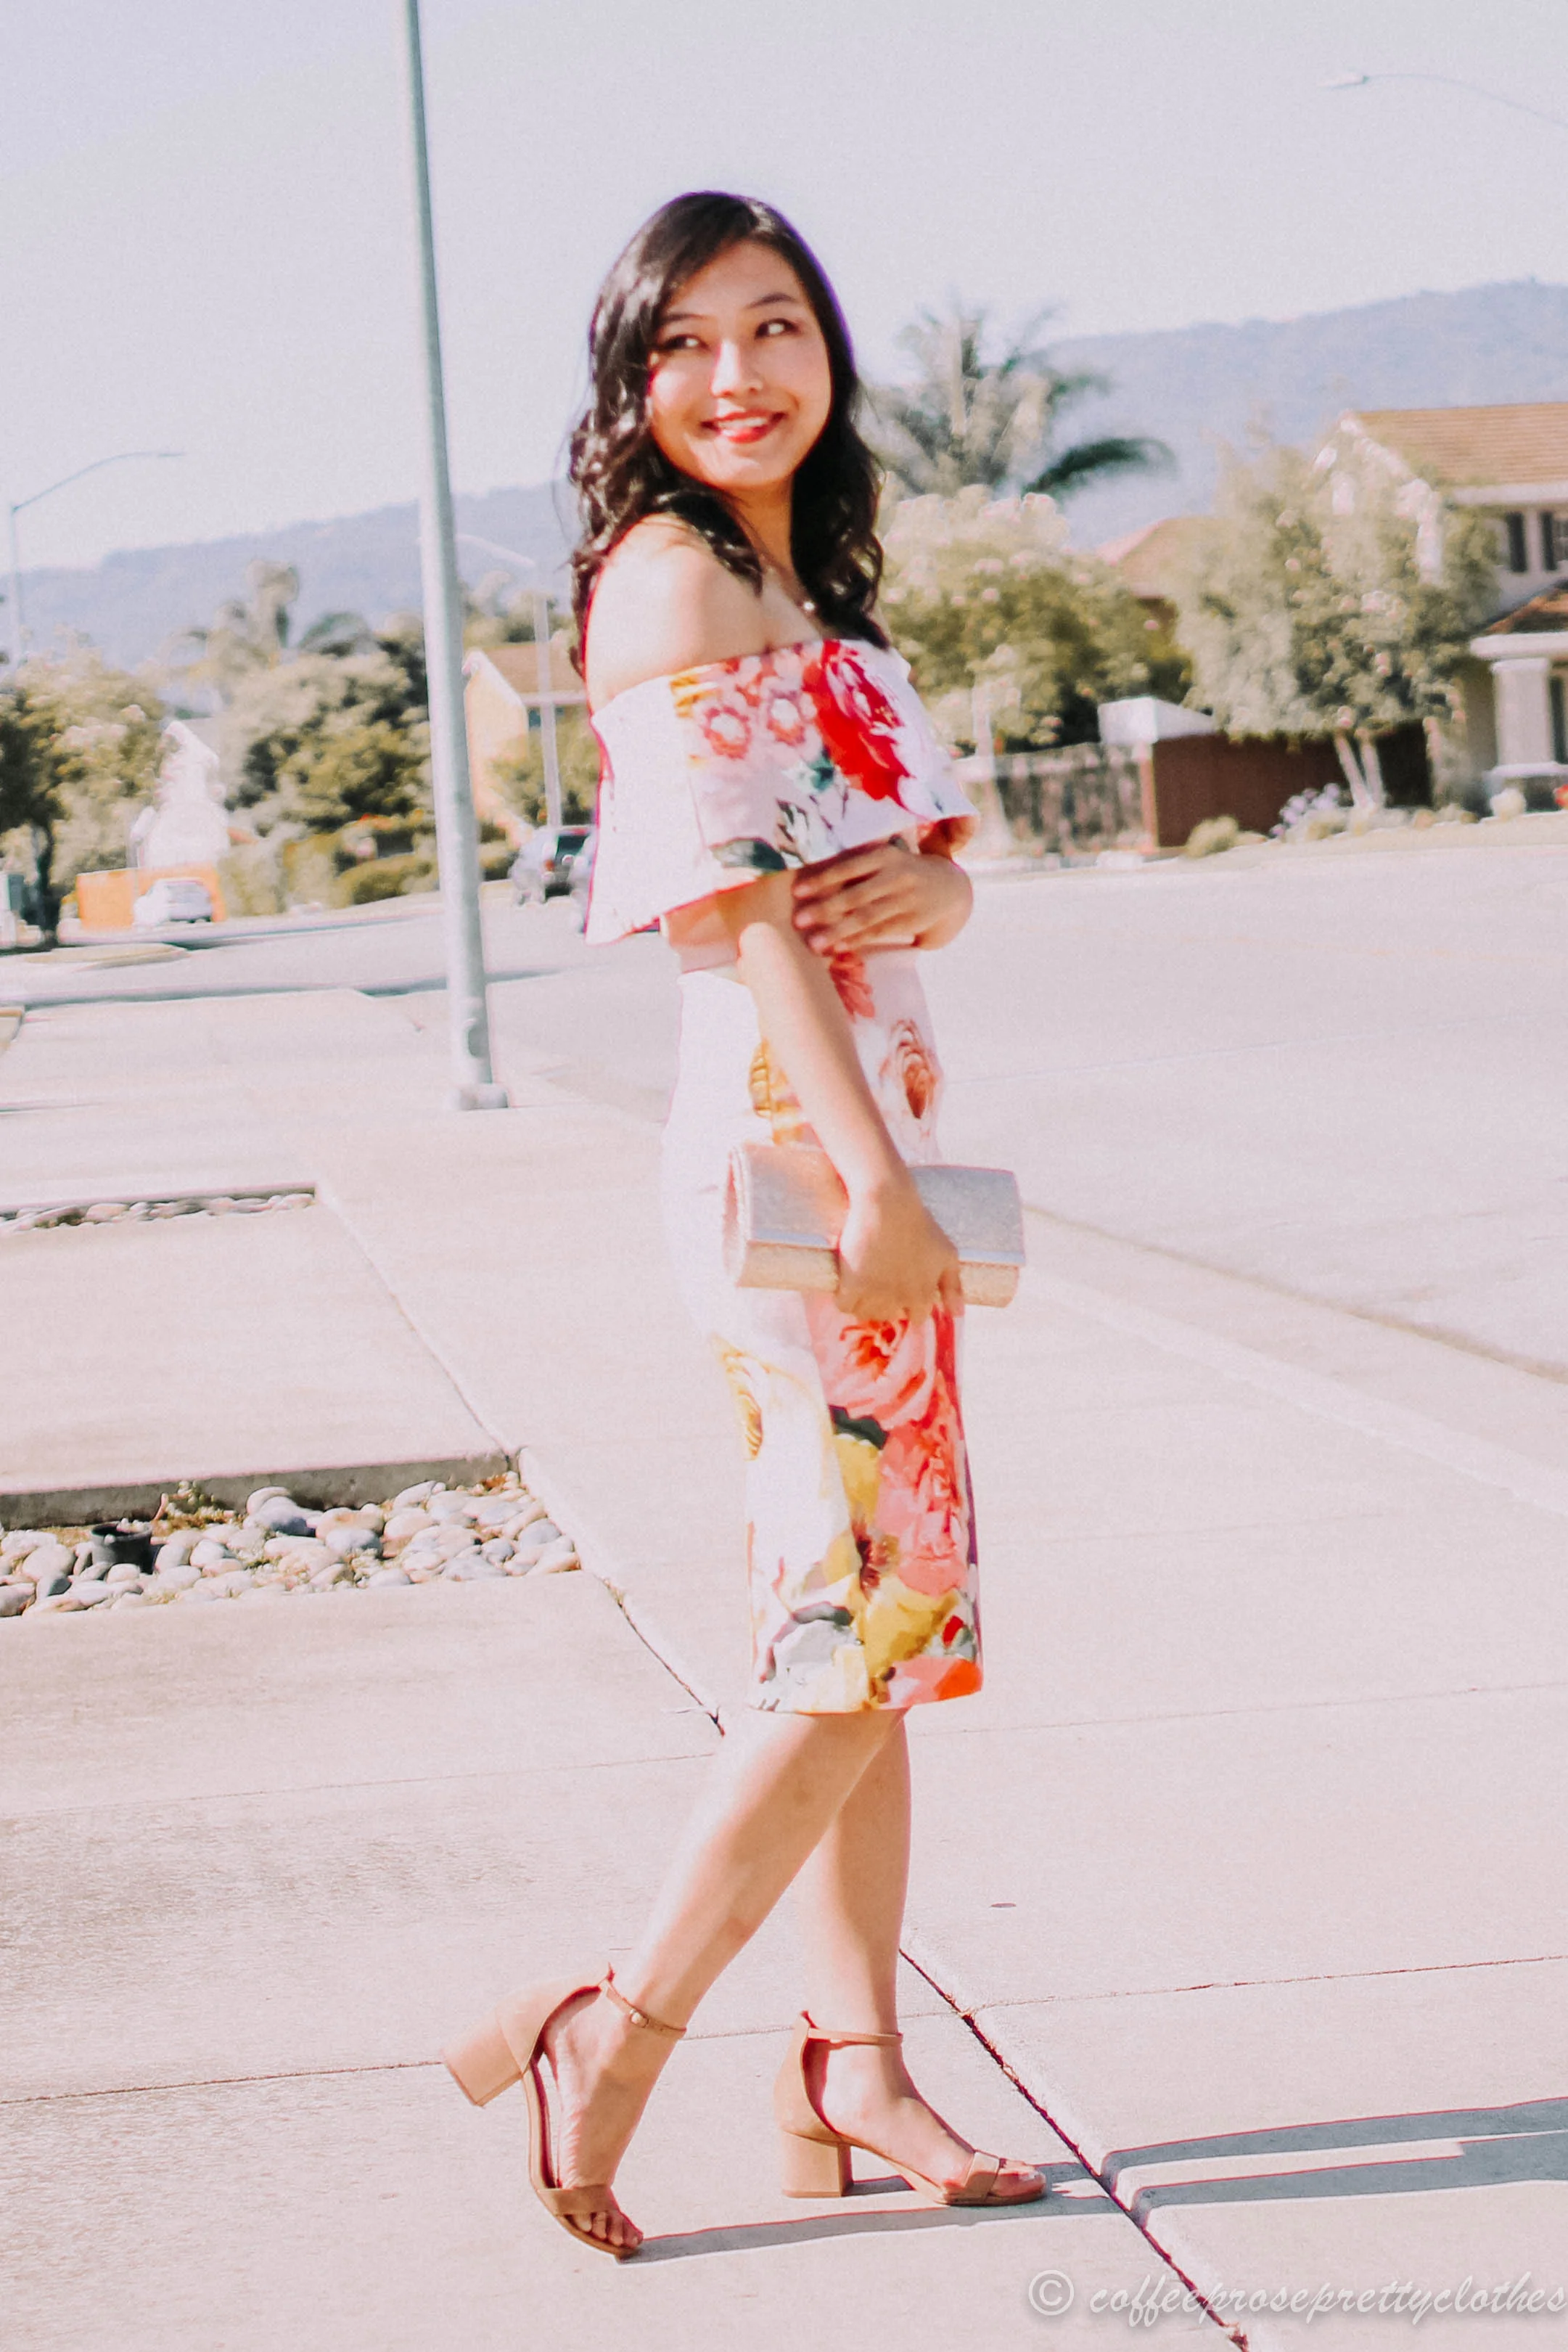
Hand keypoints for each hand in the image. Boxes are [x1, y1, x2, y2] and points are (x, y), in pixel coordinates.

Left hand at [792, 842, 971, 955]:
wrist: (949, 888)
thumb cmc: (901, 873)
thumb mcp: (885, 861)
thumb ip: (857, 868)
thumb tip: (813, 884)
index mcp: (885, 856)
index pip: (849, 867)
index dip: (822, 879)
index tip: (797, 891)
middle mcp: (897, 876)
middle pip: (856, 895)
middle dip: (825, 908)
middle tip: (797, 921)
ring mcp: (906, 900)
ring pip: (867, 917)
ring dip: (837, 932)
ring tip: (813, 944)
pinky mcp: (912, 921)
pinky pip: (879, 932)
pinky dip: (857, 941)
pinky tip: (837, 948)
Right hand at [835, 1171, 961, 1323]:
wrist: (888, 1204)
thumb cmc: (919, 1224)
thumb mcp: (946, 1254)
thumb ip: (953, 1286)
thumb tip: (958, 1315)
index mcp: (923, 1296)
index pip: (915, 1317)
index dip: (907, 1305)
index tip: (898, 1289)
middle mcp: (901, 1300)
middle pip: (888, 1316)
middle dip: (883, 1303)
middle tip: (877, 1281)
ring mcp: (876, 1294)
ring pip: (865, 1313)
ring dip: (862, 1302)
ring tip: (861, 1280)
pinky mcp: (853, 1285)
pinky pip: (844, 1305)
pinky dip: (843, 1296)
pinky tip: (846, 1282)